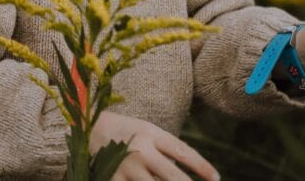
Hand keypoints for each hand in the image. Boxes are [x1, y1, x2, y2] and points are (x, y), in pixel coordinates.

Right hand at [92, 112, 218, 180]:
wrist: (88, 128)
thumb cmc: (127, 132)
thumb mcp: (148, 131)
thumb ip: (167, 149)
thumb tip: (190, 173)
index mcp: (151, 134)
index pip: (183, 152)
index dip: (202, 167)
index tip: (216, 179)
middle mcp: (140, 150)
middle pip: (173, 176)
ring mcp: (126, 167)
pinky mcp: (112, 179)